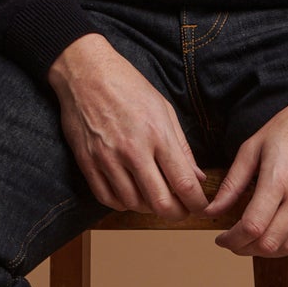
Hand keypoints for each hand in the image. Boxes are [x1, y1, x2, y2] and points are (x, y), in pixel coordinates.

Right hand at [48, 34, 210, 216]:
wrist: (85, 72)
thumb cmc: (128, 86)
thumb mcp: (163, 109)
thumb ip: (181, 147)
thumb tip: (198, 177)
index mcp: (157, 134)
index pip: (184, 183)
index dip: (197, 203)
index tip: (201, 206)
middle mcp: (133, 150)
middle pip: (160, 202)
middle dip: (176, 213)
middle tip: (181, 210)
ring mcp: (107, 158)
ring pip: (134, 204)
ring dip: (149, 208)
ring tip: (156, 199)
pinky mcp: (88, 162)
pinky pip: (107, 198)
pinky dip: (123, 204)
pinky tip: (131, 196)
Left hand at [203, 101, 287, 256]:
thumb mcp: (252, 148)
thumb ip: (232, 183)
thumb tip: (213, 210)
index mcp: (279, 178)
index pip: (253, 226)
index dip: (232, 239)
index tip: (222, 238)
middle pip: (271, 243)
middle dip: (246, 249)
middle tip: (234, 242)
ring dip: (268, 251)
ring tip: (254, 241)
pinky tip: (277, 234)